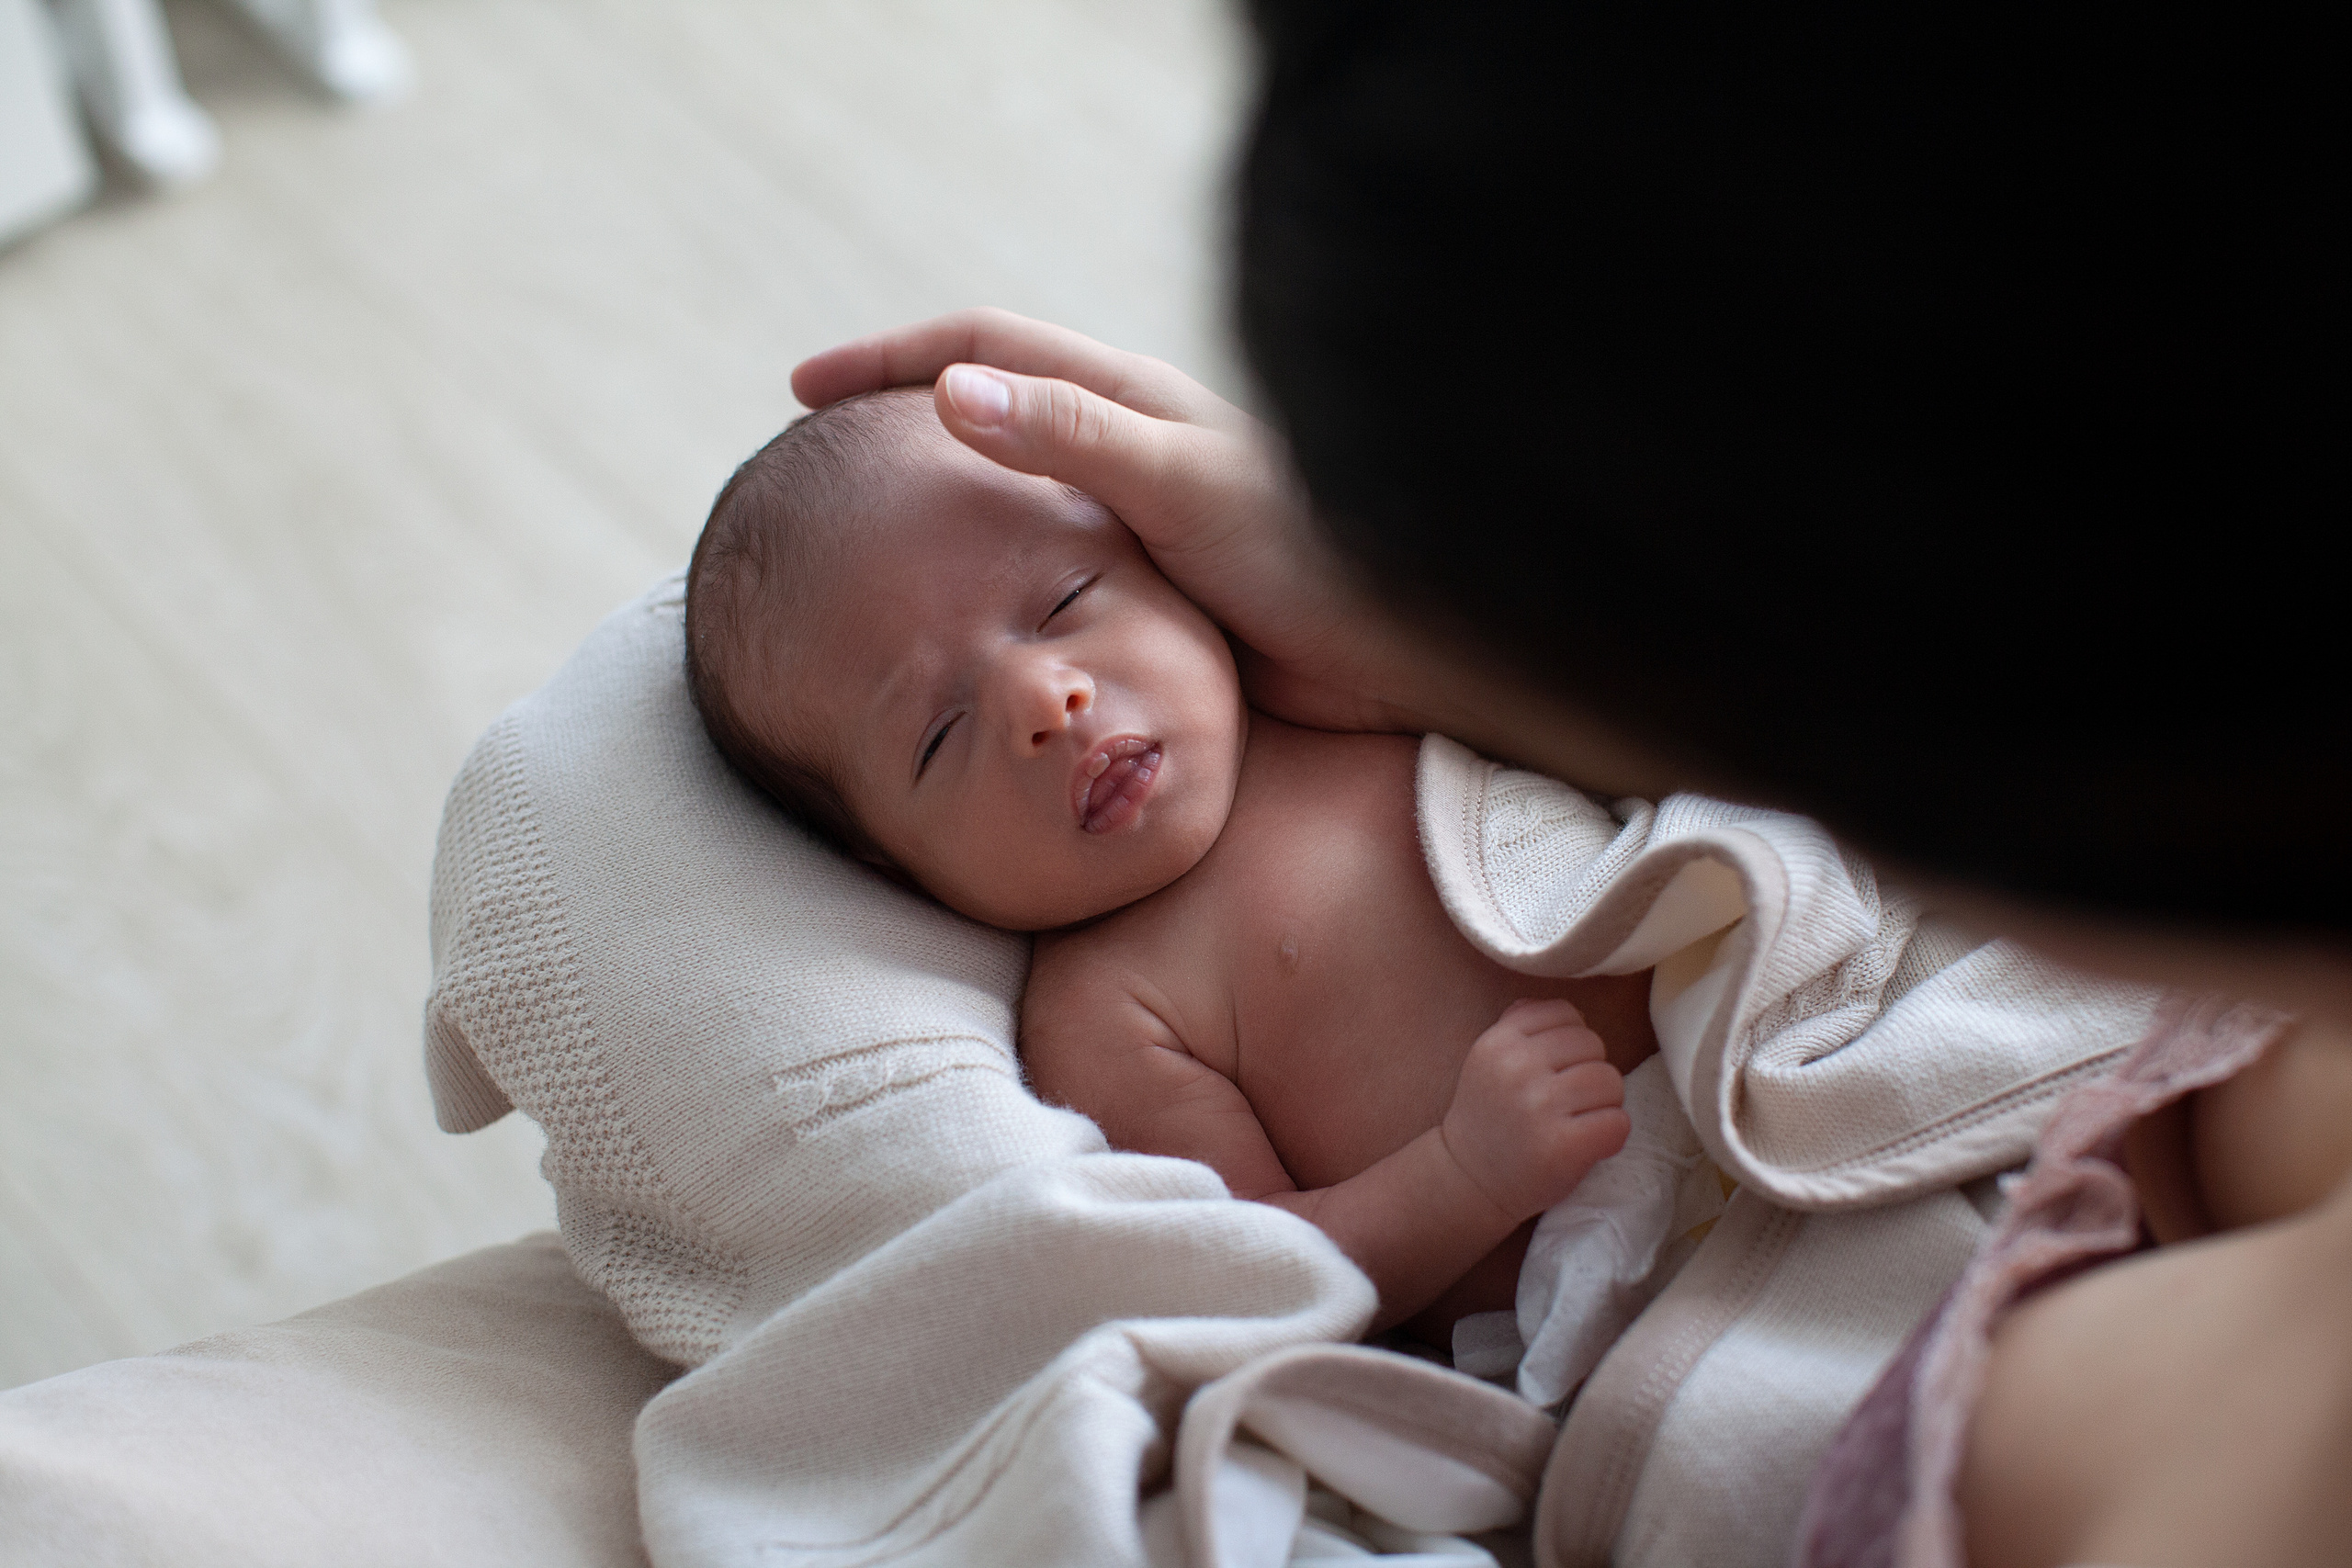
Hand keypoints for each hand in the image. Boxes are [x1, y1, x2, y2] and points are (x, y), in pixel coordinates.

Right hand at [790, 309, 1416, 734]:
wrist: (1398, 650)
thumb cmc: (1309, 555)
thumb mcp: (1180, 485)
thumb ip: (1071, 438)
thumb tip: (948, 394)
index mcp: (1129, 400)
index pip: (983, 351)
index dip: (888, 361)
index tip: (802, 391)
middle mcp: (1127, 449)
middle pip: (988, 412)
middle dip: (897, 422)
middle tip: (812, 463)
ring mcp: (1137, 521)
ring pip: (1010, 499)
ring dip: (936, 504)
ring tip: (860, 538)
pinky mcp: (1152, 591)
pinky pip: (1045, 573)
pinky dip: (985, 578)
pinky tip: (957, 618)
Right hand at [1440, 998, 1629, 1221]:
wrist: (1468, 1179)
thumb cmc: (1489, 1117)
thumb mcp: (1488, 1060)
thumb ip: (1520, 1027)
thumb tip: (1566, 1010)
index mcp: (1499, 1042)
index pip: (1567, 1013)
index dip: (1571, 1041)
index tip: (1557, 1069)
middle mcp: (1518, 1068)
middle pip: (1594, 1045)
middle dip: (1589, 1072)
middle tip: (1568, 1102)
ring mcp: (1540, 1107)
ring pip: (1611, 1080)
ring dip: (1604, 1103)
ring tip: (1579, 1120)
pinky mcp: (1563, 1146)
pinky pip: (1618, 1121)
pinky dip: (1611, 1134)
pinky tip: (1588, 1142)